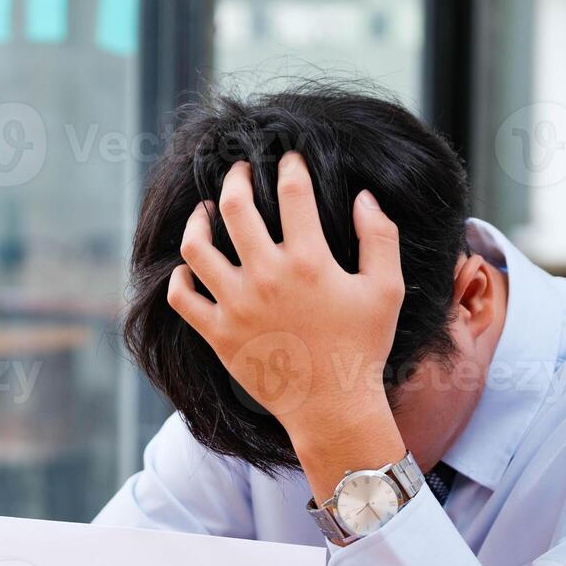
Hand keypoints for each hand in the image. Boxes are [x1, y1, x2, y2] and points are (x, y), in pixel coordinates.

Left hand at [166, 154, 406, 496]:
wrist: (332, 407)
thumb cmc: (362, 347)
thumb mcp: (386, 288)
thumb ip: (379, 236)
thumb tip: (362, 195)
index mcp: (309, 262)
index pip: (293, 193)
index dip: (290, 166)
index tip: (288, 159)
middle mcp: (267, 278)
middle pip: (235, 207)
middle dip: (236, 177)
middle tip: (239, 170)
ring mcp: (236, 306)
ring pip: (196, 248)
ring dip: (197, 221)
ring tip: (204, 211)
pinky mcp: (217, 334)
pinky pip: (182, 297)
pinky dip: (180, 277)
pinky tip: (190, 267)